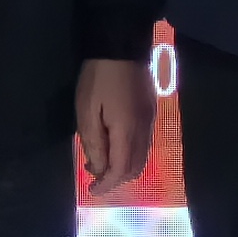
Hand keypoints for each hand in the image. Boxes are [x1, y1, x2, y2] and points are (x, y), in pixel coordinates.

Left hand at [78, 54, 160, 191]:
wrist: (120, 45)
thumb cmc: (99, 78)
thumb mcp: (87, 111)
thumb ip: (93, 143)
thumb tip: (98, 168)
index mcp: (127, 132)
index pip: (121, 170)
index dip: (106, 185)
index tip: (91, 191)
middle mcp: (144, 130)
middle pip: (135, 168)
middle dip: (116, 179)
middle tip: (95, 178)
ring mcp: (150, 120)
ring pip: (142, 157)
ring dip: (124, 167)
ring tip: (103, 163)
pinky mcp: (150, 111)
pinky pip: (144, 143)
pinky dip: (130, 153)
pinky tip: (115, 145)